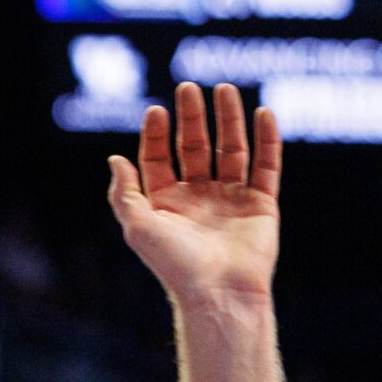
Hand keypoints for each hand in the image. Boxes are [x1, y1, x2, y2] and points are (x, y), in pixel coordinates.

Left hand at [107, 82, 279, 307]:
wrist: (218, 292)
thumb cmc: (174, 264)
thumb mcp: (138, 226)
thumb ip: (124, 192)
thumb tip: (114, 158)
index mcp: (167, 204)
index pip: (159, 160)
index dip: (157, 135)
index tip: (157, 110)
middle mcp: (199, 198)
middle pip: (195, 148)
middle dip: (192, 119)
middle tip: (188, 88)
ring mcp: (231, 199)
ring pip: (231, 151)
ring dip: (228, 120)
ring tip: (223, 89)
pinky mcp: (261, 205)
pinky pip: (266, 166)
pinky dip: (267, 139)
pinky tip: (262, 113)